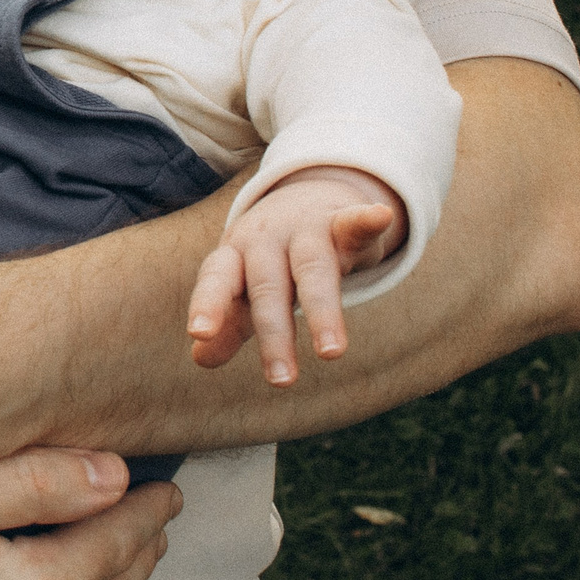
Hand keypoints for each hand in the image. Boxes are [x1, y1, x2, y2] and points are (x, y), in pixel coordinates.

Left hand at [186, 166, 405, 384]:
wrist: (304, 198)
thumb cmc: (270, 258)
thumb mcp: (245, 287)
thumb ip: (229, 322)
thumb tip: (200, 359)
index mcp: (236, 257)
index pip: (217, 279)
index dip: (209, 304)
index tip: (198, 332)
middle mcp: (267, 241)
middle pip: (269, 288)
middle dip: (274, 334)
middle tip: (280, 381)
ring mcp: (305, 230)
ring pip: (313, 270)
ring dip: (323, 311)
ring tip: (331, 353)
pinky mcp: (342, 220)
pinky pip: (354, 222)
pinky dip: (367, 221)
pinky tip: (380, 215)